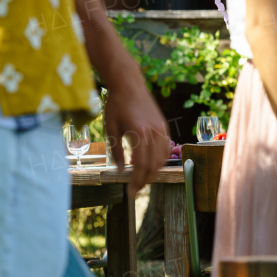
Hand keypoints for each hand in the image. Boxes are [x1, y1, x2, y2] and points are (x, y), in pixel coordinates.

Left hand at [101, 68, 170, 194]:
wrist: (129, 84)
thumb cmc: (116, 105)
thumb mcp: (111, 128)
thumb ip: (116, 151)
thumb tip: (121, 170)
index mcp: (139, 133)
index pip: (142, 165)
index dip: (137, 181)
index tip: (131, 192)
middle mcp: (154, 132)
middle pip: (154, 165)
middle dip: (145, 180)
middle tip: (135, 190)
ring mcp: (162, 129)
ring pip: (162, 159)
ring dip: (153, 172)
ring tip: (142, 180)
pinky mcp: (164, 126)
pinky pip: (165, 149)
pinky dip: (160, 160)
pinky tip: (151, 166)